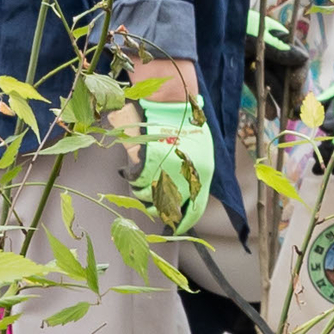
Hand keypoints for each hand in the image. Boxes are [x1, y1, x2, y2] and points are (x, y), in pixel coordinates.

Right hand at [128, 101, 213, 228]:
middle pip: (167, 209)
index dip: (183, 222)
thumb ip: (193, 175)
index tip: (176, 229)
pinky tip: (131, 170)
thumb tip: (185, 194)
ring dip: (142, 193)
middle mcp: (185, 178)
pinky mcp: (146, 163)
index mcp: (202, 176)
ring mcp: (164, 171)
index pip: (194, 210)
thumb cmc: (186, 124)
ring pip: (147, 198)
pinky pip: (135, 183)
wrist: (171, 104)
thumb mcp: (199, 154)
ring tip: (142, 179)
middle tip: (151, 203)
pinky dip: (132, 179)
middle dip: (157, 209)